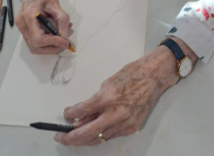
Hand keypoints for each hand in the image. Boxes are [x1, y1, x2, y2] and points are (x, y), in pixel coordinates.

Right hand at [5, 0, 70, 54]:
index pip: (39, 39)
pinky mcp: (23, 28)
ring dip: (48, 47)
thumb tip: (65, 37)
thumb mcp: (56, 5)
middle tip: (64, 43)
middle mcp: (22, 24)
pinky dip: (45, 41)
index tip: (65, 42)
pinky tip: (54, 34)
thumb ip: (62, 21)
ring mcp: (21, 27)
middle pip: (35, 47)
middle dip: (51, 48)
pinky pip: (33, 40)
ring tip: (60, 38)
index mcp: (29, 16)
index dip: (53, 43)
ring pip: (33, 46)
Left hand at [54, 46, 179, 145]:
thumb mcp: (108, 83)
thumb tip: (82, 115)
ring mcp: (125, 123)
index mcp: (108, 97)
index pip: (82, 111)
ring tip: (75, 135)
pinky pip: (112, 135)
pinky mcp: (131, 128)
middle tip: (61, 138)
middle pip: (87, 133)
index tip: (66, 115)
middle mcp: (116, 113)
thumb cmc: (131, 74)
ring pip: (99, 138)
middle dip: (70, 138)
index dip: (70, 114)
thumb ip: (95, 101)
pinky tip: (96, 129)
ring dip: (86, 137)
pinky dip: (102, 134)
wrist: (153, 77)